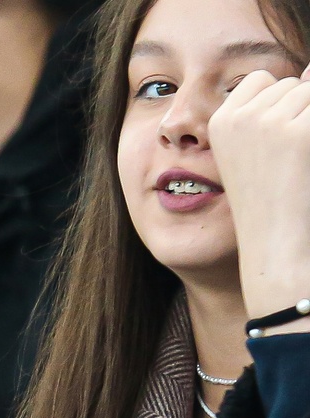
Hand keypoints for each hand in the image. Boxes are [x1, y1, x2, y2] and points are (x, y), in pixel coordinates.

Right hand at [210, 70, 309, 325]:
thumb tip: (309, 72)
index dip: (276, 103)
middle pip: (290, 85)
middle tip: (290, 160)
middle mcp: (240, 119)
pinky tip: (306, 159)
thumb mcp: (253, 152)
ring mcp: (271, 124)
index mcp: (220, 124)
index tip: (274, 144)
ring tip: (300, 161)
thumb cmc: (271, 199)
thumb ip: (271, 111)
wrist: (278, 242)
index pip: (259, 81)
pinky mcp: (302, 133)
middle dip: (299, 112)